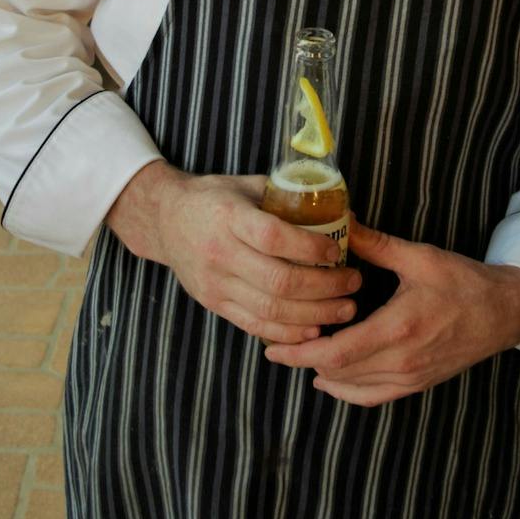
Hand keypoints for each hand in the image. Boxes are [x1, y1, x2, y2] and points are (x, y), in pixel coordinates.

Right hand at [105, 163, 359, 344]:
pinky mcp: (214, 305)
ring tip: (345, 309)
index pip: (274, 238)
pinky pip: (255, 325)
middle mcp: (220, 254)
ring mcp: (215, 284)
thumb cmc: (214, 198)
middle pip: (278, 281)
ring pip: (270, 310)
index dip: (310, 249)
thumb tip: (341, 211)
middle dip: (324, 288)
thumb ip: (287, 197)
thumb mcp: (246, 185)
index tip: (338, 251)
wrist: (165, 220)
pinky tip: (314, 329)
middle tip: (354, 283)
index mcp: (229, 218)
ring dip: (314, 315)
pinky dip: (288, 332)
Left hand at [262, 221, 519, 405]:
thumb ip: (375, 244)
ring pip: (352, 387)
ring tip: (298, 354)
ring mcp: (410, 377)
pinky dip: (346, 391)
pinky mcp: (417, 384)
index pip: (336, 352)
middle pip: (337, 372)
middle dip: (303, 360)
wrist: (502, 312)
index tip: (273, 346)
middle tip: (276, 345)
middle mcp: (401, 360)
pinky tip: (329, 379)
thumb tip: (340, 221)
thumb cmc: (463, 281)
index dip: (300, 352)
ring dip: (322, 373)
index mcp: (398, 328)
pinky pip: (373, 397)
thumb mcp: (419, 257)